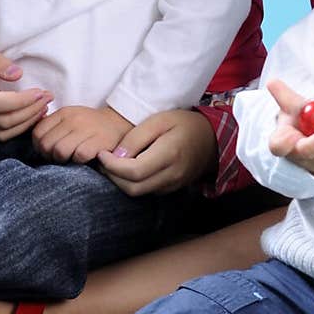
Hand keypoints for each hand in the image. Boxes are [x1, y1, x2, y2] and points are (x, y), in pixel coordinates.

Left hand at [32, 105, 132, 163]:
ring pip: (60, 151)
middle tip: (58, 158)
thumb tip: (36, 141)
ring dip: (63, 160)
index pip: (38, 132)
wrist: (119, 123)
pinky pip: (78, 156)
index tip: (47, 151)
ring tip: (70, 159)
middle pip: (46, 144)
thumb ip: (52, 126)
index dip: (38, 146)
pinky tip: (83, 159)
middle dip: (49, 156)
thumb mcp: (70, 118)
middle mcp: (73, 119)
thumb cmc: (90, 125)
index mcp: (64, 113)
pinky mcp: (98, 141)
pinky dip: (78, 161)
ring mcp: (86, 129)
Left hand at [97, 109, 217, 195]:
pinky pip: (146, 192)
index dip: (112, 166)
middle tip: (103, 160)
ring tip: (112, 164)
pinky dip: (132, 184)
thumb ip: (136, 137)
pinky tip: (127, 169)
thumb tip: (115, 156)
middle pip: (133, 188)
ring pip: (138, 193)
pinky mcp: (171, 189)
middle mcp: (172, 175)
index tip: (101, 153)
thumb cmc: (184, 124)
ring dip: (120, 182)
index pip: (133, 171)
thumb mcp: (159, 120)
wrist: (212, 139)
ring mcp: (173, 185)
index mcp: (169, 155)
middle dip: (112, 176)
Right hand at [265, 78, 313, 175]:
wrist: (312, 131)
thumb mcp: (291, 105)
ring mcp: (312, 163)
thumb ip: (282, 93)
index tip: (290, 133)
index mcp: (281, 142)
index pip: (278, 146)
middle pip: (307, 152)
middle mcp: (296, 156)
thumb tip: (272, 82)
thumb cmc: (299, 118)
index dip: (284, 143)